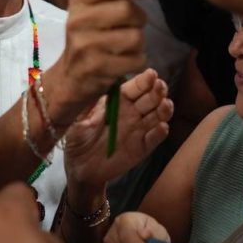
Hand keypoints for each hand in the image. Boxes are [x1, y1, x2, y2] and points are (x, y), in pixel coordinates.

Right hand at [46, 0, 149, 123]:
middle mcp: (78, 21)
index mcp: (78, 1)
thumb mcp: (91, 11)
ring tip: (128, 45)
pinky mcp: (98, 68)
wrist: (70, 77)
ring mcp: (86, 45)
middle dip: (140, 18)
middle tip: (135, 24)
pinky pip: (136, 59)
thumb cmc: (88, 37)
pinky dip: (137, 61)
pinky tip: (125, 61)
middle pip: (127, 10)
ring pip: (135, 37)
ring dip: (139, 42)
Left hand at [63, 69, 173, 189]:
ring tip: (165, 104)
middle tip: (160, 86)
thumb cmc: (77, 138)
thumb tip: (97, 83)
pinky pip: (154, 139)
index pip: (135, 87)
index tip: (151, 74)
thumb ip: (87, 102)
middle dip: (157, 91)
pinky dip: (159, 132)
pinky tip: (161, 127)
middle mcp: (132, 112)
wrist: (79, 168)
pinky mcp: (142, 148)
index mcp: (118, 101)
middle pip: (150, 98)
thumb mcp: (77, 117)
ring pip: (157, 116)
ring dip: (164, 109)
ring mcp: (138, 130)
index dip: (143, 80)